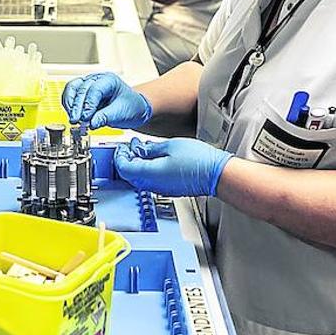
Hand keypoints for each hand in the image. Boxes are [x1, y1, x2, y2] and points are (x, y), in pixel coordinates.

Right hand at [62, 72, 152, 129]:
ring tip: (73, 119)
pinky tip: (73, 115)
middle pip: (81, 89)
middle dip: (77, 107)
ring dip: (70, 105)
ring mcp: (88, 85)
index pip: (94, 90)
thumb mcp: (121, 113)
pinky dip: (69, 106)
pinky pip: (71, 96)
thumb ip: (105, 117)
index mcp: (109, 80)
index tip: (85, 118)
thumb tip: (91, 123)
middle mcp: (97, 80)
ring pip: (72, 89)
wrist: (134, 110)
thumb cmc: (131, 107)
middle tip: (76, 121)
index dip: (88, 105)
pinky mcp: (83, 94)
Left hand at [114, 137, 231, 196]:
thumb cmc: (198, 161)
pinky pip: (150, 180)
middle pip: (129, 174)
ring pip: (139, 178)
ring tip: (141, 149)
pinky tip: (153, 158)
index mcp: (150, 174)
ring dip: (136, 164)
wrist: (216, 174)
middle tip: (129, 146)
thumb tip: (138, 150)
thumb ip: (149, 149)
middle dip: (126, 159)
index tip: (121, 147)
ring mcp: (161, 189)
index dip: (119, 156)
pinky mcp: (168, 189)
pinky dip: (146, 169)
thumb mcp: (169, 146)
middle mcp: (153, 185)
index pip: (123, 168)